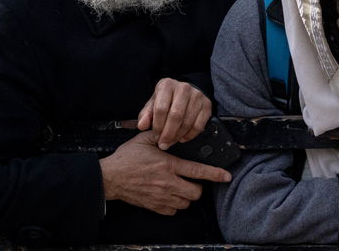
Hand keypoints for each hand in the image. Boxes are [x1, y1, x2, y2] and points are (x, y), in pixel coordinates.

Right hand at [98, 130, 230, 214]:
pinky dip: (175, 204)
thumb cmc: (127, 158)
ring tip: (180, 186)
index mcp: (168, 164)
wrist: (111, 178)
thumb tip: (172, 128)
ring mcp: (162, 196)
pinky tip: (170, 195)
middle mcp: (168, 183)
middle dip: (198, 187)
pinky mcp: (155, 206)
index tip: (226, 176)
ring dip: (187, 196)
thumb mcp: (144, 139)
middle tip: (192, 180)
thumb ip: (161, 133)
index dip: (215, 174)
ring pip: (186, 203)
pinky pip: (174, 210)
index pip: (197, 171)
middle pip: (196, 192)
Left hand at [136, 78, 212, 149]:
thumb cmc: (166, 99)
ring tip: (172, 141)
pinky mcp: (206, 104)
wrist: (185, 92)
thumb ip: (146, 114)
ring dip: (178, 135)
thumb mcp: (153, 103)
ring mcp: (197, 95)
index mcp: (167, 85)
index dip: (157, 125)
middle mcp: (183, 88)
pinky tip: (183, 138)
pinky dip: (190, 135)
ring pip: (187, 121)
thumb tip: (142, 126)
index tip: (155, 136)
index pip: (161, 108)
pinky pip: (199, 125)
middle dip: (168, 133)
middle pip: (176, 115)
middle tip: (164, 144)